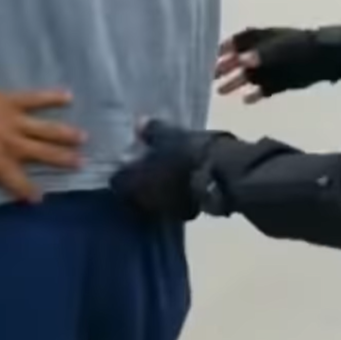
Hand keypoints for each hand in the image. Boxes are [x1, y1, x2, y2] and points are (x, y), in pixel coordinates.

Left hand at [0, 85, 85, 203]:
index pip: (19, 182)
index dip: (30, 192)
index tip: (39, 198)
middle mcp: (13, 145)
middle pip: (44, 154)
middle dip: (64, 160)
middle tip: (82, 163)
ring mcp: (16, 122)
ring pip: (46, 130)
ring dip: (66, 134)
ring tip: (83, 137)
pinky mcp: (13, 102)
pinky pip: (36, 99)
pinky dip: (52, 97)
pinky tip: (69, 95)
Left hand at [111, 119, 225, 219]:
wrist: (223, 176)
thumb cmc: (189, 152)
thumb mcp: (169, 135)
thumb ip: (151, 131)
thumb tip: (139, 124)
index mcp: (134, 181)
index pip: (116, 181)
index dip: (121, 173)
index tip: (128, 164)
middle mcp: (145, 201)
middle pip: (133, 195)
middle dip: (138, 184)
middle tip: (146, 169)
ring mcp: (165, 211)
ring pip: (153, 201)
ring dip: (156, 191)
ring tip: (165, 176)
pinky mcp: (185, 215)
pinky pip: (172, 205)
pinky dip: (173, 197)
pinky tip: (182, 184)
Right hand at [215, 27, 318, 101]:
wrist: (326, 59)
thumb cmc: (301, 48)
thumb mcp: (280, 49)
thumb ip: (261, 55)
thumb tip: (242, 61)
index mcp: (265, 37)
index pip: (241, 39)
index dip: (228, 46)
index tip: (215, 55)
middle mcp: (266, 52)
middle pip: (241, 59)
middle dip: (227, 66)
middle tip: (212, 75)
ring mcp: (274, 68)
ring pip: (250, 75)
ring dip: (236, 82)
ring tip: (220, 91)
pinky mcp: (282, 82)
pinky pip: (265, 89)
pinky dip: (256, 94)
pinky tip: (246, 101)